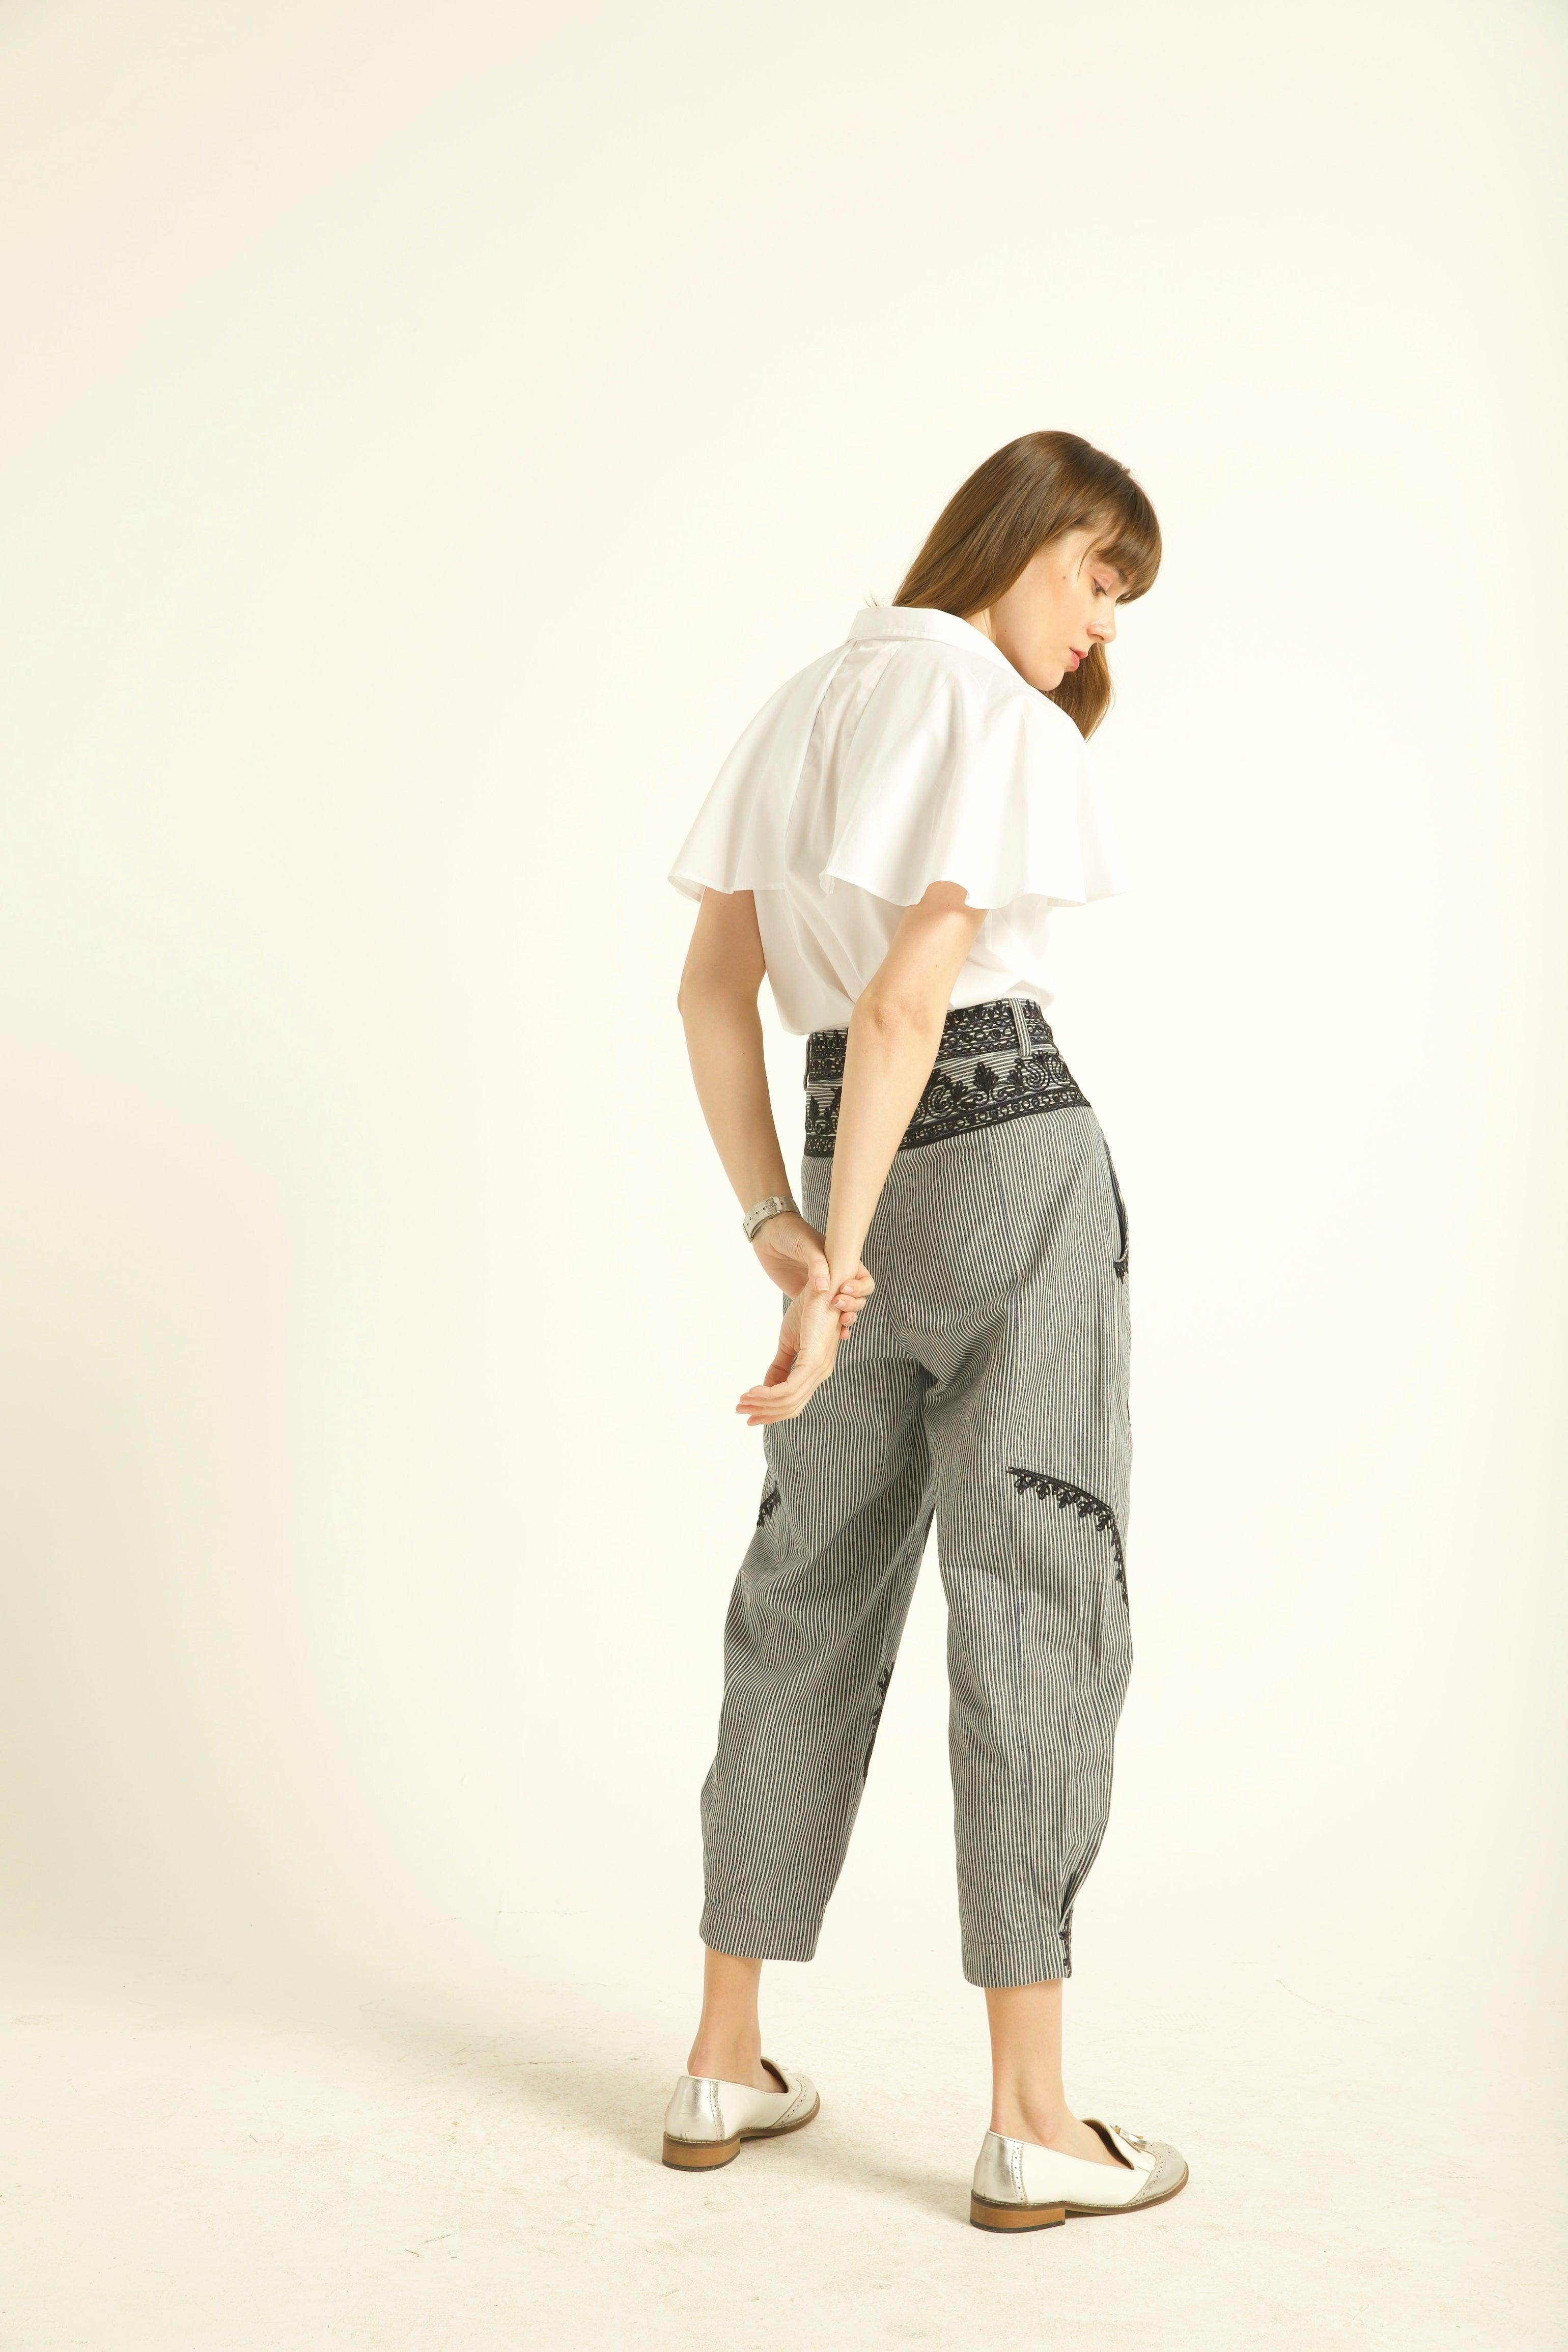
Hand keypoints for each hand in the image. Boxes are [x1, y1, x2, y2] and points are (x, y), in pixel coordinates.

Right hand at [736, 1280, 842, 1424]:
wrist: (824, 1285)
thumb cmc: (809, 1310)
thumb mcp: (789, 1342)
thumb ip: (780, 1366)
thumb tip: (766, 1387)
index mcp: (816, 1371)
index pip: (795, 1402)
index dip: (771, 1412)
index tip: (749, 1414)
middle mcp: (821, 1373)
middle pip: (791, 1407)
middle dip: (764, 1412)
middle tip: (740, 1410)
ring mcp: (819, 1368)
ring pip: (788, 1400)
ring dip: (762, 1404)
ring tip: (742, 1401)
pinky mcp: (814, 1360)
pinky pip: (789, 1388)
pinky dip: (769, 1393)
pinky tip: (753, 1391)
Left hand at [750, 1211, 873, 1336]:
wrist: (769, 1236)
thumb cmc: (792, 1233)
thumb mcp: (807, 1245)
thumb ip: (817, 1265)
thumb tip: (824, 1289)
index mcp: (844, 1263)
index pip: (863, 1280)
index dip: (860, 1288)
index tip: (844, 1288)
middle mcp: (837, 1278)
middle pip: (856, 1299)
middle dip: (852, 1306)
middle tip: (837, 1305)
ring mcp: (823, 1290)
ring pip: (840, 1310)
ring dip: (842, 1320)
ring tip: (840, 1329)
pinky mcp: (807, 1300)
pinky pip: (821, 1315)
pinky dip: (826, 1326)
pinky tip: (826, 1336)